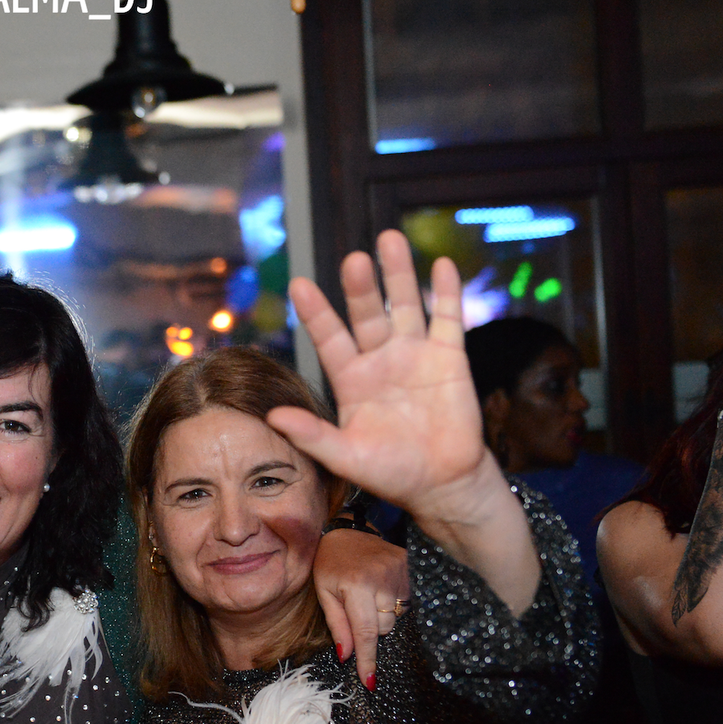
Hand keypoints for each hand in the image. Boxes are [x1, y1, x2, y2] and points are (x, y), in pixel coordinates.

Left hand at [268, 230, 497, 524]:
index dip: (316, 313)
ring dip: (398, 274)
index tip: (299, 285)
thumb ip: (312, 436)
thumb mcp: (346, 457)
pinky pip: (447, 318)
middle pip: (366, 313)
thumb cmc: (392, 472)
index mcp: (351, 378)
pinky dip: (446, 292)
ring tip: (388, 239)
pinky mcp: (450, 358)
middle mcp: (380, 359)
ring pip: (404, 305)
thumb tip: (272, 417)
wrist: (444, 484)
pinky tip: (441, 265)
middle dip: (360, 287)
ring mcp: (415, 354)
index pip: (329, 338)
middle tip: (353, 260)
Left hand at [312, 528, 409, 688]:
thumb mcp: (324, 593)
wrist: (347, 531)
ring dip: (381, 615)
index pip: (366, 632)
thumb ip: (337, 625)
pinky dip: (392, 603)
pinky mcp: (410, 567)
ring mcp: (400, 572)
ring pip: (395, 617)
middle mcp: (382, 579)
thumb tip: (347, 656)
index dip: (368, 659)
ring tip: (367, 595)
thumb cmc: (329, 563)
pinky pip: (405, 602)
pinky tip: (380, 589)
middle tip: (356, 609)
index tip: (369, 681)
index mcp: (356, 585)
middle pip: (383, 628)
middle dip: (369, 629)